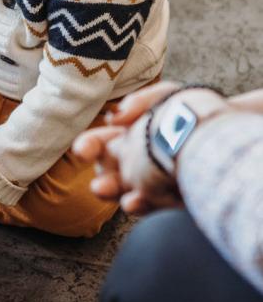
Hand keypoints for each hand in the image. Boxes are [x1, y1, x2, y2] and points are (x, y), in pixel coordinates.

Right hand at [73, 84, 228, 214]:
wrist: (219, 133)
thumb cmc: (188, 111)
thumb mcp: (163, 96)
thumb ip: (138, 101)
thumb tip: (114, 117)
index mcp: (124, 137)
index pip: (97, 143)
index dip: (87, 147)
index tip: (83, 151)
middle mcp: (131, 161)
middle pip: (107, 174)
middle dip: (102, 181)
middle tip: (100, 186)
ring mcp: (147, 181)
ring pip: (122, 193)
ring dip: (114, 196)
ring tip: (111, 197)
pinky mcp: (165, 197)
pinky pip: (147, 205)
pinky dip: (138, 205)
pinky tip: (134, 202)